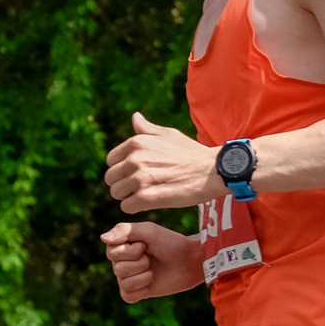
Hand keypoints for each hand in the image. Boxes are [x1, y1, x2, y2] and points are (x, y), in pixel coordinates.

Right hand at [101, 221, 203, 301]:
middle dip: (140, 263)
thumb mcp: (149, 231)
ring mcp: (128, 277)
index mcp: (120, 245)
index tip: (146, 245)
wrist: (190, 261)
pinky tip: (151, 282)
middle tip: (152, 257)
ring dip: (144, 275)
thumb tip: (103, 238)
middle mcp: (120, 262)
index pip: (112, 253)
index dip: (132, 251)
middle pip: (118, 269)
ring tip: (153, 269)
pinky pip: (128, 296)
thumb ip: (125, 230)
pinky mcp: (136, 292)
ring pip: (124, 282)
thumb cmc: (170, 243)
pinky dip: (142, 289)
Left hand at [104, 112, 226, 209]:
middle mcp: (135, 159)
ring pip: (117, 194)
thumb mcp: (170, 135)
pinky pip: (126, 207)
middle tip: (141, 187)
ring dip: (129, 197)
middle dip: (123, 184)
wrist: (213, 171)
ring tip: (146, 195)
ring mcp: (140, 178)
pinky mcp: (148, 197)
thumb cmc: (193, 153)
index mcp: (136, 143)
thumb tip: (135, 117)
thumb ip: (147, 129)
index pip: (111, 160)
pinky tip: (149, 203)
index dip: (122, 169)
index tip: (137, 174)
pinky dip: (135, 208)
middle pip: (111, 179)